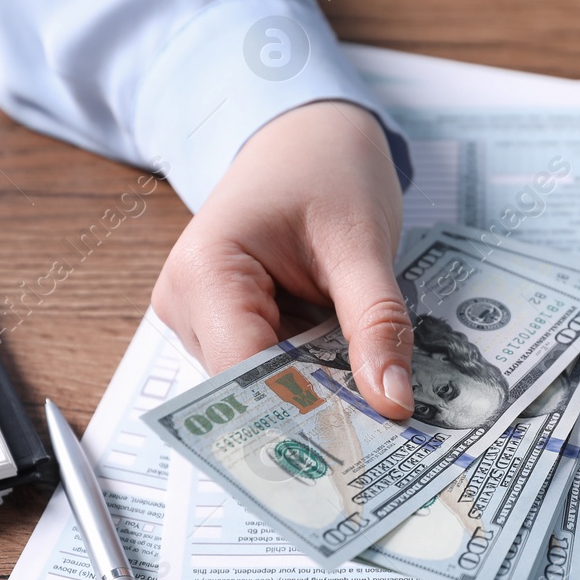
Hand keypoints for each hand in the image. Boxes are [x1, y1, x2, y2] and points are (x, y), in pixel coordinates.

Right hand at [151, 100, 412, 417]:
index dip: (301, 415)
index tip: (365, 446)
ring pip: (265, 386)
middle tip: (391, 428)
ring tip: (379, 395)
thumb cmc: (325, 168)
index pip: (244, 375)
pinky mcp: (225, 324)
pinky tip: (355, 373)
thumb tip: (393, 402)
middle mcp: (186, 302)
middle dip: (319, 408)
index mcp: (206, 272)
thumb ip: (377, 323)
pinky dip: (315, 373)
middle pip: (251, 388)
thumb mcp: (362, 242)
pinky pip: (272, 368)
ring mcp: (201, 317)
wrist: (306, 134)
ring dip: (320, 391)